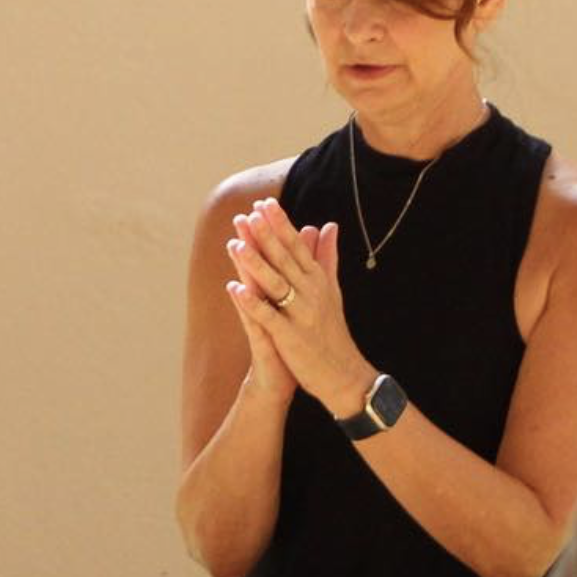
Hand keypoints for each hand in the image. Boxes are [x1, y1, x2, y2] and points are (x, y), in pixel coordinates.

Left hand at [227, 198, 374, 416]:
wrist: (343, 373)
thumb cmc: (332, 330)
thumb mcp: (332, 289)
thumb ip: (327, 256)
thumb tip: (329, 225)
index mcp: (318, 280)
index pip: (297, 246)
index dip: (281, 224)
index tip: (265, 203)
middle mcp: (311, 293)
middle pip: (285, 259)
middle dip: (266, 235)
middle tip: (249, 213)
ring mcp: (300, 314)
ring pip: (275, 283)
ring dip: (254, 263)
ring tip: (235, 244)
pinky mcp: (290, 337)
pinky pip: (268, 316)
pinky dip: (251, 302)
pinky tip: (234, 289)